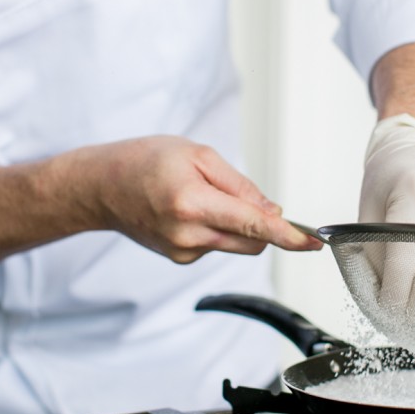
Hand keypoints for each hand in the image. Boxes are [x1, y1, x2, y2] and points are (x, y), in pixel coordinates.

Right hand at [90, 136, 320, 262]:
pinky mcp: (180, 258)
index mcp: (193, 204)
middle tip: (240, 194)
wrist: (101, 187)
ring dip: (236, 224)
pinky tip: (188, 209)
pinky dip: (216, 228)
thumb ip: (240, 185)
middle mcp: (189, 235)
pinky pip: (216, 244)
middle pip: (252, 241)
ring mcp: (183, 251)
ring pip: (236, 243)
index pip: (254, 225)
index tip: (312, 243)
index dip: (288, 236)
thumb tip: (273, 211)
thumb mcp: (198, 155)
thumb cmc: (145, 161)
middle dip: (262, 223)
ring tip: (200, 195)